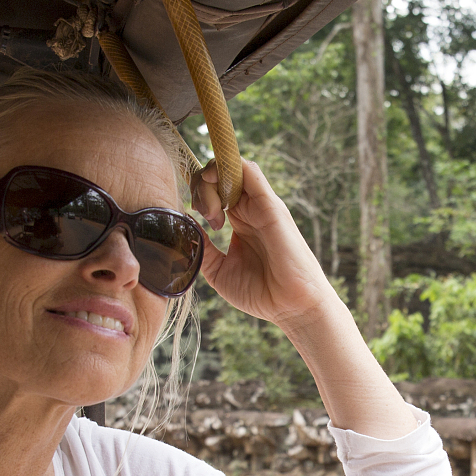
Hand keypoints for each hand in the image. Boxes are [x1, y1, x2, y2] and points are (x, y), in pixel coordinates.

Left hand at [191, 160, 341, 334]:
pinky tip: (217, 187)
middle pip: (220, 175)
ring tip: (211, 210)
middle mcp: (250, 209)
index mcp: (239, 221)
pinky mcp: (270, 206)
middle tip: (203, 215)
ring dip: (211, 178)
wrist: (291, 307)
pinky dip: (228, 168)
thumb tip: (184, 227)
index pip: (215, 188)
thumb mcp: (218, 271)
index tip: (195, 217)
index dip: (198, 193)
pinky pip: (249, 171)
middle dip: (201, 186)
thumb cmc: (261, 293)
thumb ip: (202, 247)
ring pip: (231, 168)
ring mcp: (260, 205)